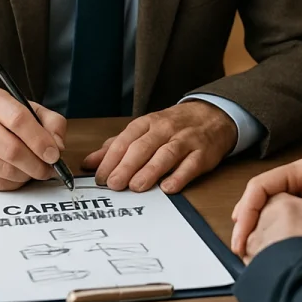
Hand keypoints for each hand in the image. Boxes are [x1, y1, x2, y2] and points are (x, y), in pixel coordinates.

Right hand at [0, 88, 67, 190]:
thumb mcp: (24, 107)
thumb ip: (49, 121)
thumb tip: (58, 146)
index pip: (19, 120)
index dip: (40, 140)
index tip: (54, 154)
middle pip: (13, 150)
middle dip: (37, 164)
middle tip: (49, 168)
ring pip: (6, 171)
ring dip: (27, 175)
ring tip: (34, 169)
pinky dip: (14, 183)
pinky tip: (18, 174)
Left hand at [82, 101, 237, 193]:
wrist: (212, 115)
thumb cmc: (173, 126)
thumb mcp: (144, 130)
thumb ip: (117, 146)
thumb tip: (89, 163)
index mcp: (148, 123)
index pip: (126, 139)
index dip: (112, 158)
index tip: (100, 176)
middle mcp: (166, 129)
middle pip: (144, 146)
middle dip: (127, 165)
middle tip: (114, 184)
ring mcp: (186, 140)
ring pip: (166, 153)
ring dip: (150, 170)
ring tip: (136, 186)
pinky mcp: (203, 153)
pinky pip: (191, 164)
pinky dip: (180, 176)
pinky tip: (168, 187)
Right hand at [231, 159, 301, 259]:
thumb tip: (282, 220)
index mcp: (297, 171)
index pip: (261, 185)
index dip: (248, 207)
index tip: (242, 229)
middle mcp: (290, 180)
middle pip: (257, 196)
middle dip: (245, 219)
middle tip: (238, 243)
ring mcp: (291, 193)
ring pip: (261, 207)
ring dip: (251, 226)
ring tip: (243, 245)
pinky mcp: (293, 207)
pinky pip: (270, 217)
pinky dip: (261, 230)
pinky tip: (256, 243)